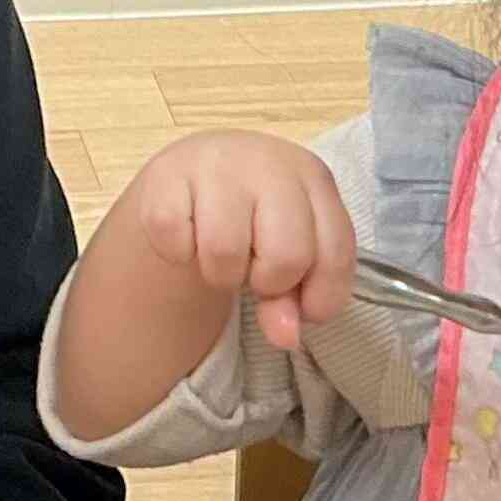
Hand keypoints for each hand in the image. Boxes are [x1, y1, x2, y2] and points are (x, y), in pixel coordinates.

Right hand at [125, 130, 358, 350]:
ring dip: (221, 274)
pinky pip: (174, 243)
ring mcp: (214, 165)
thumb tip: (285, 338)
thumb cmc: (255, 216)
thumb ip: (294, 299)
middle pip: (286, 256)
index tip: (304, 308)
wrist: (199, 169)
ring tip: (221, 255)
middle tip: (255, 270)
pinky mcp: (165, 175)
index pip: (335, 253)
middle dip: (270, 282)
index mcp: (313, 177)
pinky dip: (178, 255)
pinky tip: (187, 238)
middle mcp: (268, 163)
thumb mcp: (287, 251)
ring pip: (224, 252)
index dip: (322, 297)